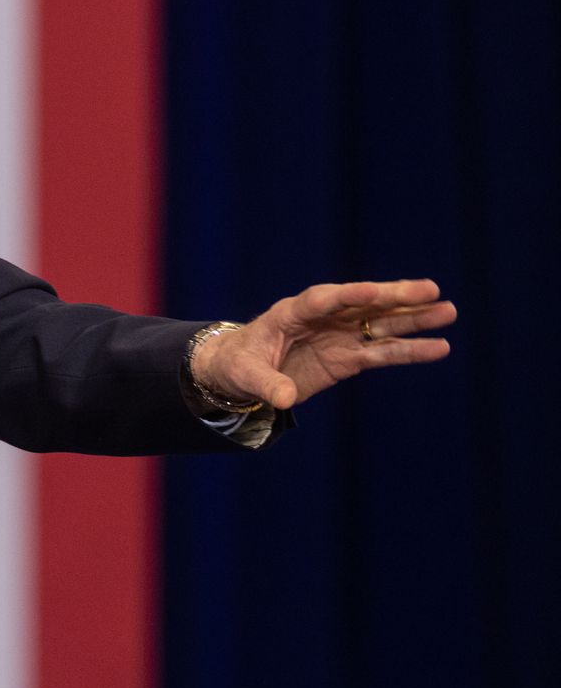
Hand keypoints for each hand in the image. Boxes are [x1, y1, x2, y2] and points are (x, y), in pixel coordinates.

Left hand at [192, 279, 455, 409]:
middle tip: (431, 289)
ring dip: (413, 319)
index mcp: (290, 313)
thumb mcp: (245, 376)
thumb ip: (266, 384)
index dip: (348, 295)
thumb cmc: (238, 365)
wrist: (242, 373)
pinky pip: (383, 352)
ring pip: (380, 323)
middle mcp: (322, 319)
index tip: (374, 291)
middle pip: (362, 303)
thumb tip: (285, 398)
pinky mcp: (349, 357)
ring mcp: (338, 336)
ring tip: (449, 311)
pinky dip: (409, 350)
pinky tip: (440, 347)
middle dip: (394, 297)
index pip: (322, 299)